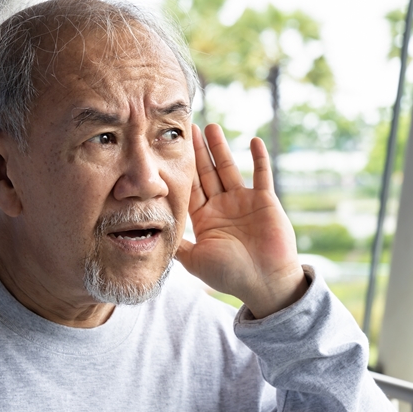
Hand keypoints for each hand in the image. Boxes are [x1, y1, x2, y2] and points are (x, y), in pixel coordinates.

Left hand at [176, 124, 307, 317]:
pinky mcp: (265, 201)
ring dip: (220, 148)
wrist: (264, 283)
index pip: (189, 187)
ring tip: (211, 127)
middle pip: (207, 173)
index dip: (180, 168)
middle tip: (188, 127)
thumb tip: (147, 236)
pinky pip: (261, 174)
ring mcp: (245, 202)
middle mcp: (223, 207)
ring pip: (229, 168)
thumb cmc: (230, 275)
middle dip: (198, 151)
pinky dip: (259, 158)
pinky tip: (253, 140)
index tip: (169, 148)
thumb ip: (175, 244)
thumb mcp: (194, 260)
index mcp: (205, 219)